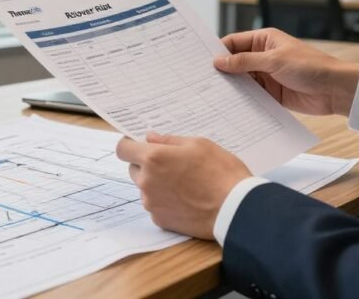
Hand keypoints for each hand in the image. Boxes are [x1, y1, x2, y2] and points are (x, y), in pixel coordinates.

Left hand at [116, 132, 250, 239]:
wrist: (235, 209)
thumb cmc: (221, 172)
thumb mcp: (198, 144)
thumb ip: (169, 140)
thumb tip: (150, 138)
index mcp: (153, 158)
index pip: (122, 149)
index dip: (130, 146)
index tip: (140, 146)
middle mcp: (147, 181)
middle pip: (134, 169)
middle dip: (146, 165)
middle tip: (172, 165)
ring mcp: (152, 203)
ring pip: (145, 188)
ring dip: (156, 183)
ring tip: (183, 184)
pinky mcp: (160, 220)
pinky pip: (155, 205)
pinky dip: (165, 201)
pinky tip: (186, 199)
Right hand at [213, 28, 358, 116]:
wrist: (335, 90)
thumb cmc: (310, 67)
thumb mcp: (274, 61)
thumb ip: (244, 62)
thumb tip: (218, 61)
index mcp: (264, 40)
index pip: (233, 43)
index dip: (218, 51)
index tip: (201, 61)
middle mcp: (263, 56)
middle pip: (235, 62)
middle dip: (221, 70)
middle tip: (201, 80)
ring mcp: (266, 76)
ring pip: (242, 80)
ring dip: (231, 87)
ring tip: (211, 94)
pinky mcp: (271, 93)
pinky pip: (251, 95)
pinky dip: (242, 99)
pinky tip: (229, 105)